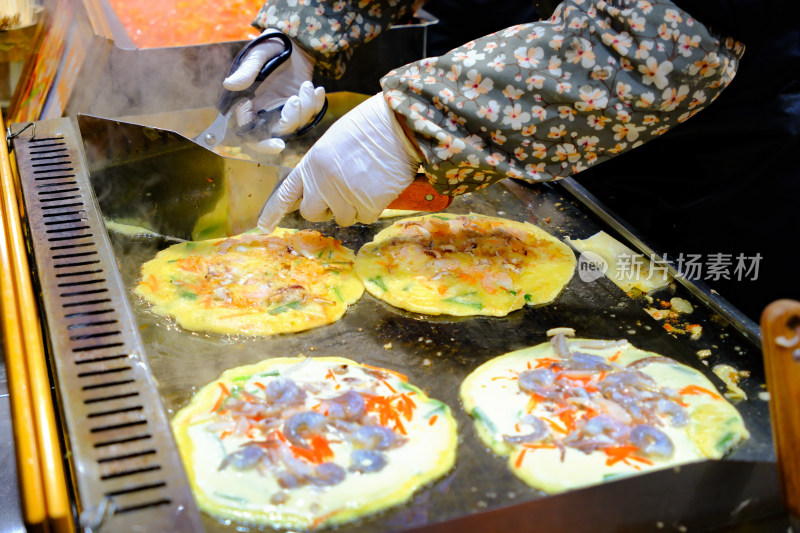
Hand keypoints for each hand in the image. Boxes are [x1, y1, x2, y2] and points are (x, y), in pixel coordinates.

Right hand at [223, 29, 325, 154]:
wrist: (294, 40)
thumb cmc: (271, 45)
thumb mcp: (258, 55)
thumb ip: (246, 71)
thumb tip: (229, 84)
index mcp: (250, 104)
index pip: (252, 134)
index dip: (263, 144)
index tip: (279, 145)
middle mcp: (267, 111)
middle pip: (279, 132)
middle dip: (291, 120)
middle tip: (296, 99)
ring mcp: (285, 109)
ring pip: (298, 123)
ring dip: (306, 107)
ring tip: (307, 85)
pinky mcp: (302, 105)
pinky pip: (311, 113)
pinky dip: (316, 103)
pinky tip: (317, 89)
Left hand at [257, 93, 422, 230]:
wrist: (400, 125)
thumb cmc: (370, 127)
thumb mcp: (334, 141)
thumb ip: (322, 166)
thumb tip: (320, 189)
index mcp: (313, 162)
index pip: (287, 192)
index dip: (274, 210)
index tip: (263, 226)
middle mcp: (324, 181)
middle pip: (312, 213)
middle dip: (324, 209)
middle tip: (340, 195)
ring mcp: (346, 195)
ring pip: (341, 218)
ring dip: (352, 207)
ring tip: (365, 183)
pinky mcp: (368, 204)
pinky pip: (364, 219)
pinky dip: (371, 208)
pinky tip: (378, 188)